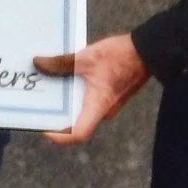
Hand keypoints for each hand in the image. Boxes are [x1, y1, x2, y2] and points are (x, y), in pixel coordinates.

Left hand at [34, 33, 149, 144]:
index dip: (60, 137)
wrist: (148, 50)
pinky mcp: (110, 97)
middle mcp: (104, 111)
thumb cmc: (121, 56)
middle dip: (58, 116)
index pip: (79, 134)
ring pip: (83, 111)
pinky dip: (76, 95)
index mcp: (99, 106)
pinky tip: (66, 80)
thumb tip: (39, 64)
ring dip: (66, 104)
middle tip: (40, 106)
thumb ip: (61, 63)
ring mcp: (108, 106)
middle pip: (77, 123)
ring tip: (49, 90)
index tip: (45, 129)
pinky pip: (89, 102)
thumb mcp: (86, 57)